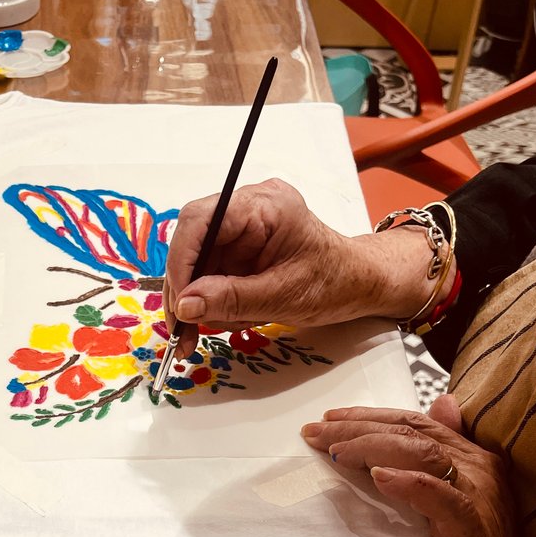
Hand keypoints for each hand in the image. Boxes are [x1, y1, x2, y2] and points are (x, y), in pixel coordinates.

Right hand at [163, 178, 434, 357]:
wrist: (357, 284)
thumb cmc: (335, 282)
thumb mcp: (285, 296)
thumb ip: (233, 299)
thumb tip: (185, 305)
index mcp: (265, 205)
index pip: (201, 220)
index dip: (181, 260)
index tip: (178, 302)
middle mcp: (246, 209)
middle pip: (191, 243)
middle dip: (184, 289)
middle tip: (182, 331)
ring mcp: (239, 230)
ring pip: (194, 264)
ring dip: (194, 303)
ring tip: (212, 330)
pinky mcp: (235, 250)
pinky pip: (205, 275)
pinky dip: (206, 305)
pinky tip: (221, 321)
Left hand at [302, 395, 535, 536]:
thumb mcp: (448, 494)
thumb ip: (436, 454)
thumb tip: (439, 403)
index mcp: (467, 455)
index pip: (412, 421)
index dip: (368, 417)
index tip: (328, 419)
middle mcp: (474, 465)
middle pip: (408, 432)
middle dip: (356, 428)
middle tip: (314, 433)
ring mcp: (474, 491)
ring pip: (418, 453)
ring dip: (370, 447)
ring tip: (335, 453)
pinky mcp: (469, 521)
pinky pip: (437, 494)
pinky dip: (406, 482)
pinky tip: (378, 476)